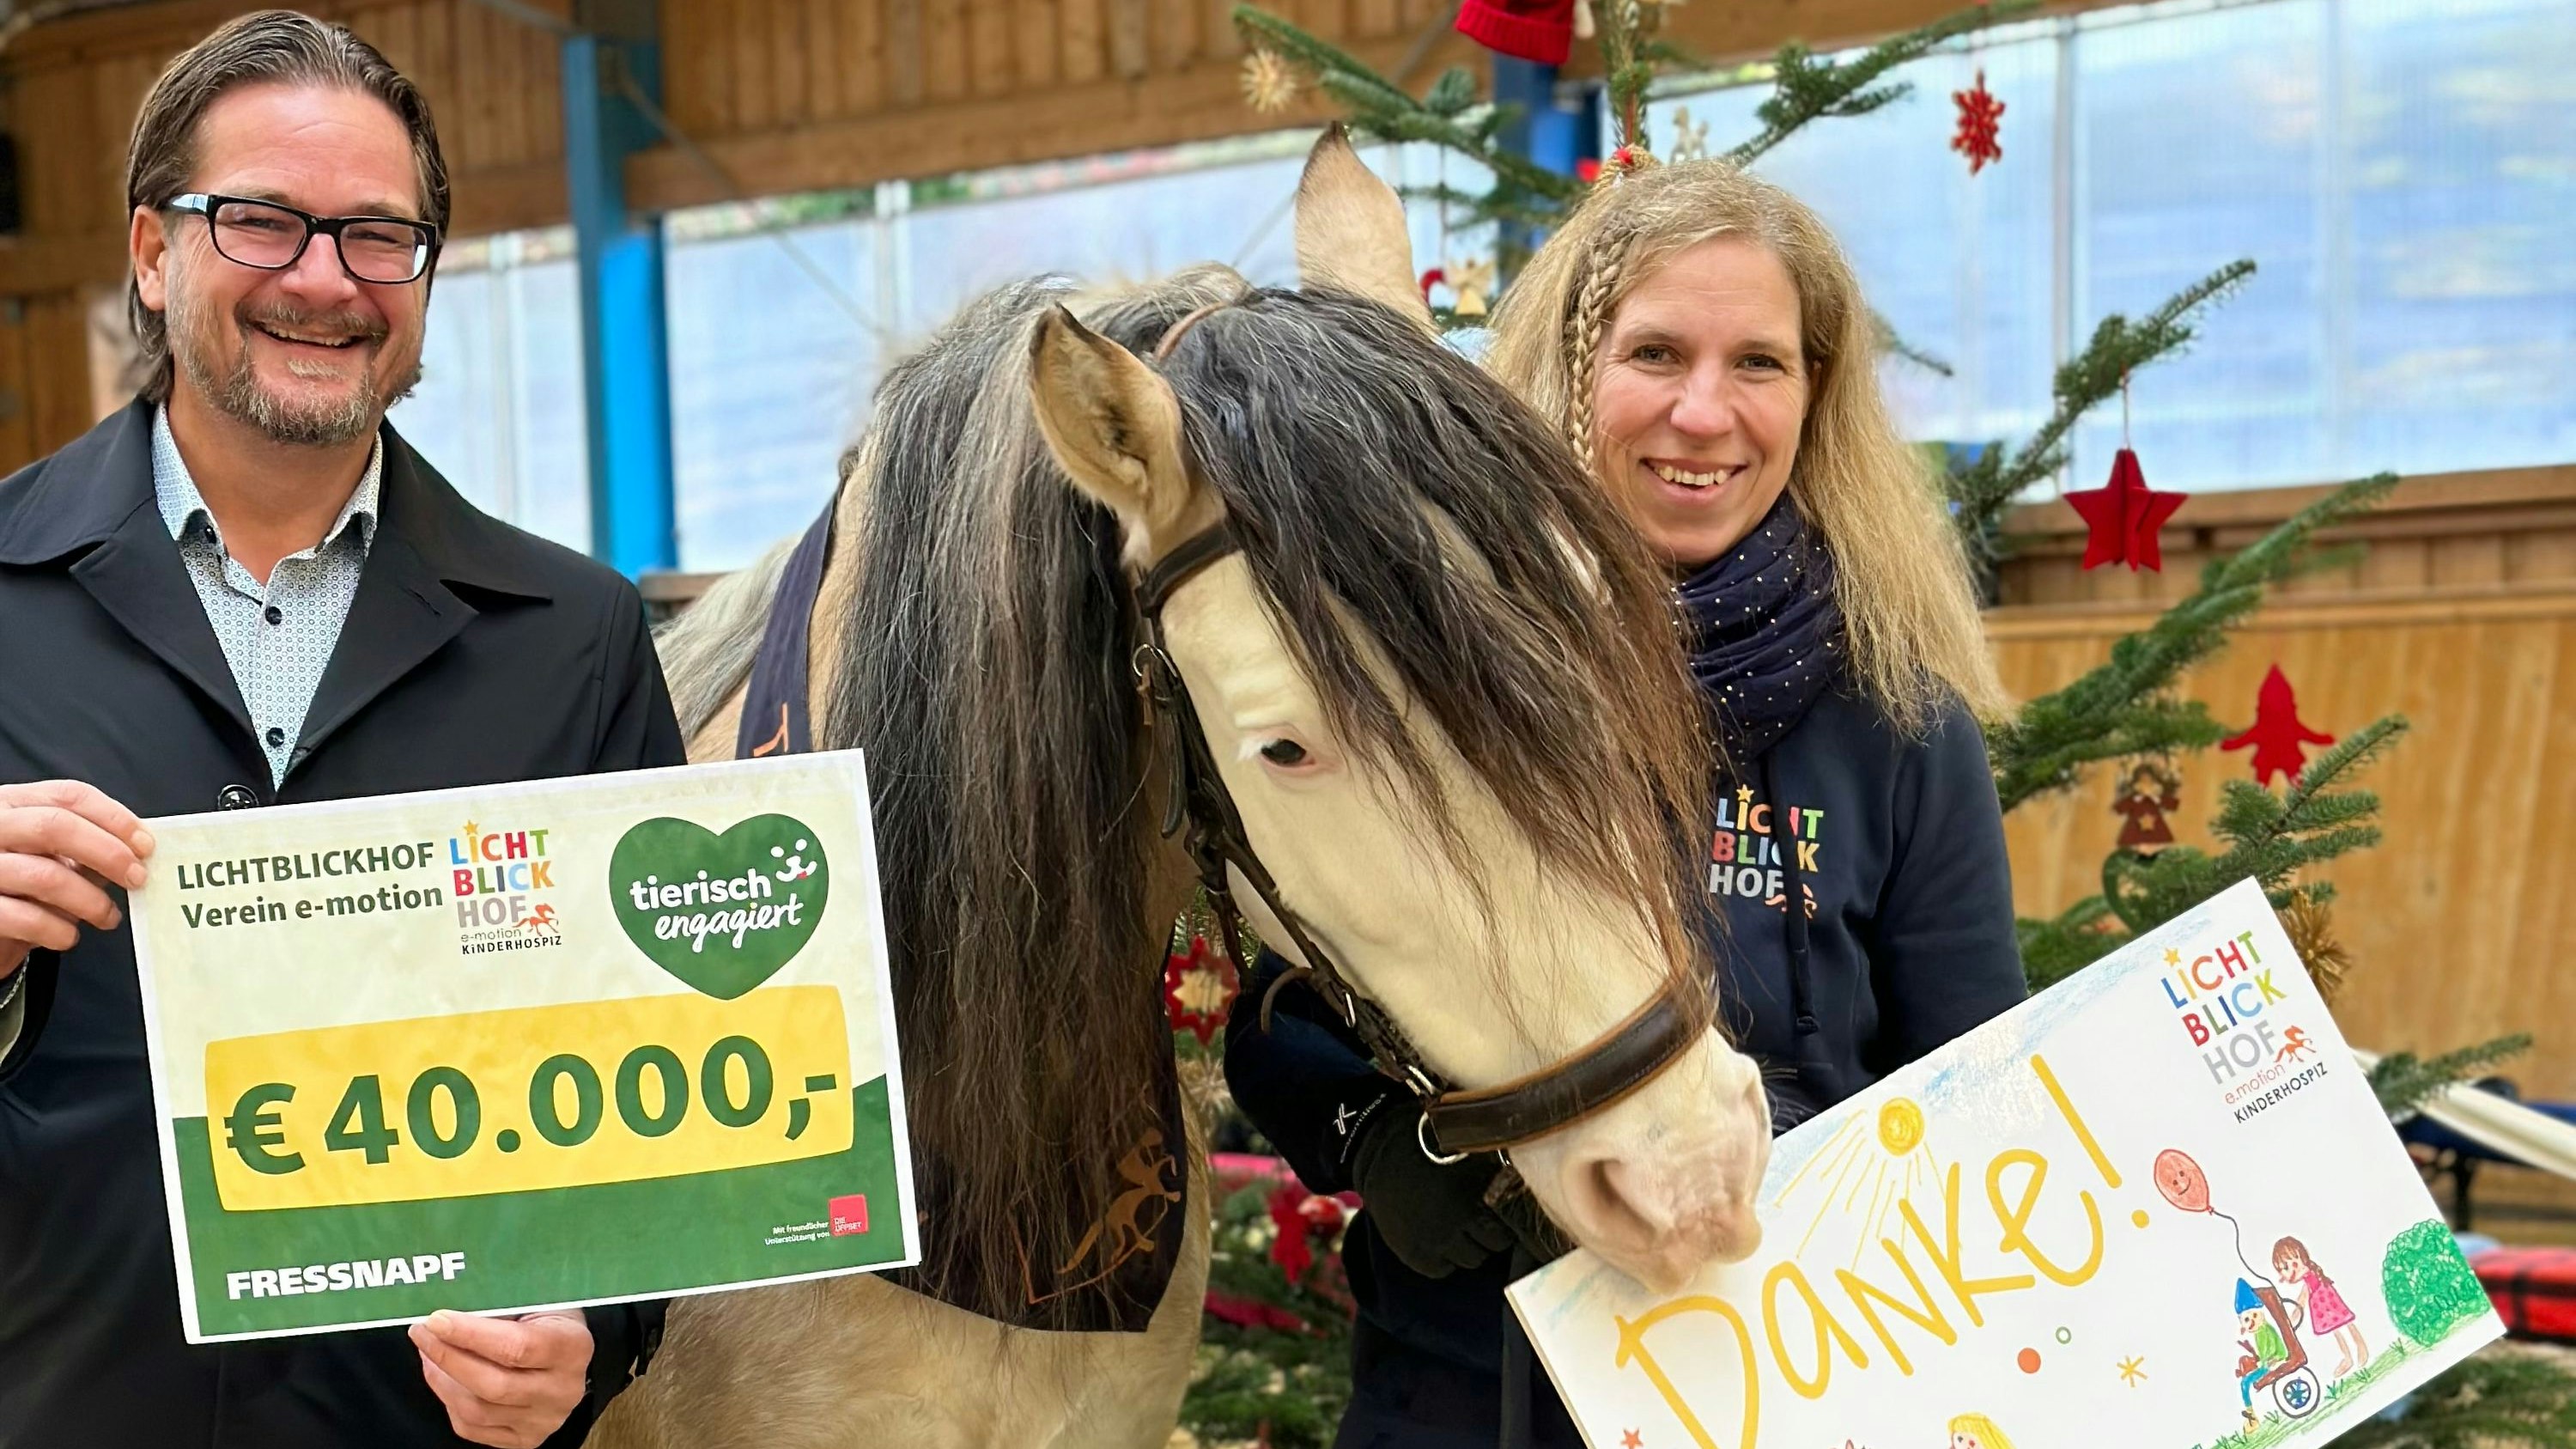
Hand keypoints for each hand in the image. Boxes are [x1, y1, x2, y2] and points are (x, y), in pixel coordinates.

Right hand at [0, 781, 151, 979]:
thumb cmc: (19, 886)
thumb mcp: (47, 856)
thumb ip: (85, 847)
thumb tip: (139, 852)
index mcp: (12, 805)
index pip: (69, 796)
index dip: (115, 818)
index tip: (146, 845)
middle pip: (56, 827)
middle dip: (108, 854)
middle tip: (137, 879)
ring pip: (44, 876)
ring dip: (90, 901)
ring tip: (108, 917)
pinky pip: (25, 918)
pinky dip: (57, 930)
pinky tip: (69, 937)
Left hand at [410, 1308, 590, 1447]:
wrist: (568, 1354)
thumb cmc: (549, 1318)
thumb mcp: (537, 1300)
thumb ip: (499, 1306)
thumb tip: (446, 1314)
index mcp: (573, 1348)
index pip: (516, 1347)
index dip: (470, 1335)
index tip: (436, 1320)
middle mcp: (563, 1390)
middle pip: (493, 1385)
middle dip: (447, 1358)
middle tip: (422, 1333)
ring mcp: (544, 1419)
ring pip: (477, 1411)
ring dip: (442, 1380)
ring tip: (428, 1352)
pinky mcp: (524, 1438)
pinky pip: (472, 1428)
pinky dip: (449, 1402)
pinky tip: (444, 1377)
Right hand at [1349, 1099, 1517, 1277]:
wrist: (1381, 1152)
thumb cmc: (1432, 1147)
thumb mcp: (1472, 1155)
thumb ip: (1498, 1177)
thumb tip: (1525, 1196)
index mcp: (1479, 1193)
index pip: (1507, 1230)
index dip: (1502, 1224)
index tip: (1492, 1215)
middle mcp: (1461, 1220)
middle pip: (1491, 1248)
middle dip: (1486, 1236)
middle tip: (1472, 1221)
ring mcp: (1437, 1239)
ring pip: (1470, 1260)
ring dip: (1466, 1247)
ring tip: (1453, 1227)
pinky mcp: (1416, 1253)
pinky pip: (1442, 1268)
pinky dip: (1441, 1258)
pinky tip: (1434, 1236)